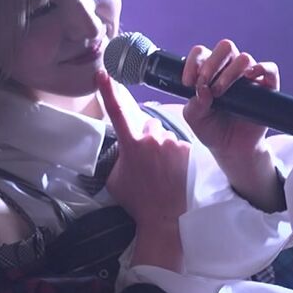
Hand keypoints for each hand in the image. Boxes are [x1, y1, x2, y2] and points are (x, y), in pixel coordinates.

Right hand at [98, 71, 187, 268]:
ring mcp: (172, 143)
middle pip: (148, 125)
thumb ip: (117, 159)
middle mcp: (152, 139)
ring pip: (165, 137)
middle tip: (148, 162)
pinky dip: (178, 156)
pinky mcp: (189, 150)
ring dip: (164, 149)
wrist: (166, 219)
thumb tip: (119, 151)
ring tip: (164, 173)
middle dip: (147, 137)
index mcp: (131, 145)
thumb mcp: (116, 180)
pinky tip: (176, 174)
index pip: (116, 112)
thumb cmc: (138, 202)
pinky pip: (180, 146)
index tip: (103, 73)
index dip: (108, 91)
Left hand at [181, 39, 285, 210]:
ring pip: (244, 58)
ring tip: (220, 93)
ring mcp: (249, 77)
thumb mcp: (195, 119)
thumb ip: (194, 105)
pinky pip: (270, 69)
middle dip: (212, 62)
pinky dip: (262, 68)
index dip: (193, 62)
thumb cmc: (211, 129)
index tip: (187, 82)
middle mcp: (229, 69)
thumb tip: (202, 89)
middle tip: (205, 82)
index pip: (201, 53)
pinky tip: (250, 77)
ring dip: (230, 72)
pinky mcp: (266, 88)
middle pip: (225, 47)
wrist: (232, 149)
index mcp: (209, 70)